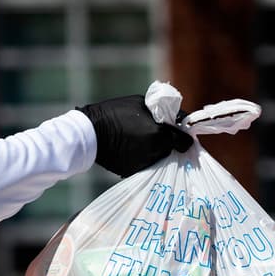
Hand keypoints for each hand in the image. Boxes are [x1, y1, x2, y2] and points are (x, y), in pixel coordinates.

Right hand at [77, 95, 192, 176]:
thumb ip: (161, 113)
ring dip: (155, 150)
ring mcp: (144, 164)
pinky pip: (144, 164)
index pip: (183, 141)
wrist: (90, 133)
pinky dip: (141, 157)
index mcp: (160, 135)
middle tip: (156, 133)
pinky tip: (131, 148)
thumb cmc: (116, 112)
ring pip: (157, 157)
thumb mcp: (142, 104)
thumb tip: (173, 120)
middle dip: (167, 142)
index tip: (183, 136)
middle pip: (170, 149)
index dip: (184, 137)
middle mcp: (155, 152)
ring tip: (141, 140)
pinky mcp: (133, 171)